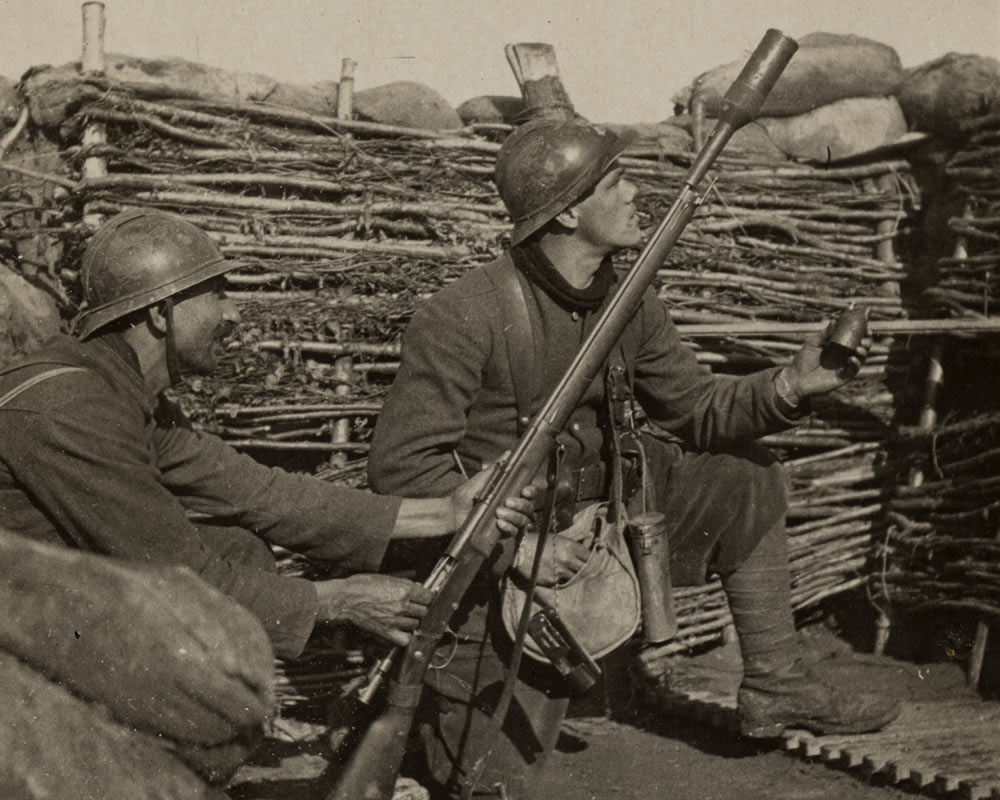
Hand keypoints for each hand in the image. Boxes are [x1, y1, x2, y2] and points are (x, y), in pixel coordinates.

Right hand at [314, 574, 433, 646]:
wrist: (345, 598)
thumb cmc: (362, 585)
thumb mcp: (386, 578)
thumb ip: (404, 584)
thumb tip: (418, 586)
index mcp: (404, 589)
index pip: (429, 597)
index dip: (427, 598)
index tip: (424, 599)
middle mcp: (402, 605)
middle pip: (424, 611)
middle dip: (419, 609)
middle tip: (412, 608)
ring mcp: (395, 620)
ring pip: (416, 625)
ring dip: (412, 622)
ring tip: (403, 618)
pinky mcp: (386, 631)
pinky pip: (404, 639)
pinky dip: (405, 637)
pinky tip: (401, 631)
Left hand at [449, 456, 538, 535]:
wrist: (452, 513)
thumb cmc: (465, 495)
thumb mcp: (480, 480)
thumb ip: (495, 469)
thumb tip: (508, 454)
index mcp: (509, 493)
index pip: (529, 492)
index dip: (531, 491)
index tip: (524, 491)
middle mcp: (512, 507)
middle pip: (529, 507)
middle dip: (521, 504)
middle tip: (507, 502)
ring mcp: (508, 520)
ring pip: (523, 520)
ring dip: (514, 516)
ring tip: (499, 512)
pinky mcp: (502, 533)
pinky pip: (513, 532)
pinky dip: (509, 527)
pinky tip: (499, 523)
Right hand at [512, 533, 589, 586]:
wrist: (519, 551)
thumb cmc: (538, 542)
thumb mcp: (557, 539)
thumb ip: (572, 546)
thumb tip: (586, 547)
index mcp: (570, 546)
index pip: (589, 557)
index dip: (591, 560)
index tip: (591, 562)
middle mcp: (568, 559)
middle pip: (585, 569)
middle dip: (586, 570)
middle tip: (585, 571)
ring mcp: (560, 571)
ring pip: (574, 578)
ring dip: (573, 576)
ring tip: (569, 573)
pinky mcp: (552, 581)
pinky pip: (562, 583)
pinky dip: (562, 581)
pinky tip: (557, 576)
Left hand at [782, 325, 871, 400]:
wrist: (797, 378)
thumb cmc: (803, 360)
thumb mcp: (813, 344)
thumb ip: (825, 334)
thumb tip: (834, 320)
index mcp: (838, 346)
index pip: (854, 337)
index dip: (861, 332)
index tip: (865, 326)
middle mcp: (844, 355)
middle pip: (862, 347)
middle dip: (866, 341)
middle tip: (865, 337)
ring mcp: (845, 366)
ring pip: (861, 358)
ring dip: (863, 352)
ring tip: (859, 348)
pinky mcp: (844, 377)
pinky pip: (854, 370)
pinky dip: (855, 364)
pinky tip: (851, 359)